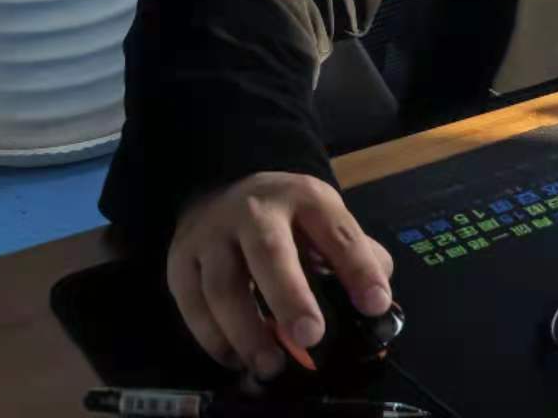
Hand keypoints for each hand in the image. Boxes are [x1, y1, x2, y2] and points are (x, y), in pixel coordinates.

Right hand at [165, 171, 394, 379]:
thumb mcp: (325, 222)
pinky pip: (193, 305)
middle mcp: (254, 210)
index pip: (337, 231)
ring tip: (271, 365)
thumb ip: (356, 256)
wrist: (221, 192)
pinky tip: (237, 359)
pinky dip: (214, 339)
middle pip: (269, 251)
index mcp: (304, 198)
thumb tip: (377, 304)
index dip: (358, 268)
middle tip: (310, 337)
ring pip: (223, 285)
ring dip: (247, 332)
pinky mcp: (179, 261)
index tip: (374, 305)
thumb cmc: (287, 219)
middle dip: (290, 297)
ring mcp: (211, 235)